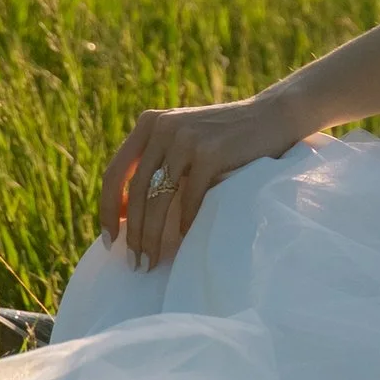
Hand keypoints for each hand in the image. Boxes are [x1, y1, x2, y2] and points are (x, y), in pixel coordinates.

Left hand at [98, 87, 308, 269]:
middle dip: (132, 232)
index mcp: (150, 124)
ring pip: (158, 198)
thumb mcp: (183, 140)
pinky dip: (184, 225)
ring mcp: (186, 139)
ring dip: (152, 235)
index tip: (110, 240)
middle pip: (135, 191)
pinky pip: (189, 199)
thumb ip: (155, 163)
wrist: (273, 117)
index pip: (114, 172)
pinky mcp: (211, 153)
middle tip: (135, 262)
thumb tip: (122, 213)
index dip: (106, 210)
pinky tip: (184, 242)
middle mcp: (163, 128)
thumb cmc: (226, 138)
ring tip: (151, 261)